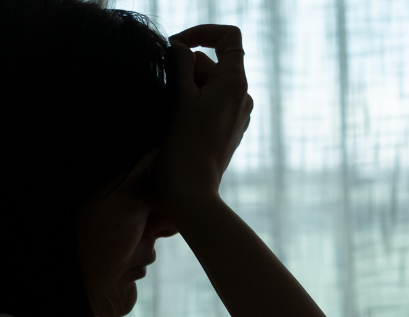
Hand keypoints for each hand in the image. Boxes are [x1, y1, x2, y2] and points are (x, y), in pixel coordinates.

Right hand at [158, 26, 252, 214]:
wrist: (192, 192)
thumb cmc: (183, 144)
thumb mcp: (179, 97)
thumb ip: (181, 64)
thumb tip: (182, 47)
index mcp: (235, 82)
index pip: (228, 37)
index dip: (202, 32)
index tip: (177, 44)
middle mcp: (244, 96)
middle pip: (214, 64)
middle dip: (187, 67)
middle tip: (164, 87)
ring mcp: (239, 115)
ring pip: (211, 86)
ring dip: (188, 87)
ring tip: (169, 109)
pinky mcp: (230, 131)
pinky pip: (213, 105)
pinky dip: (195, 104)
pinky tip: (178, 122)